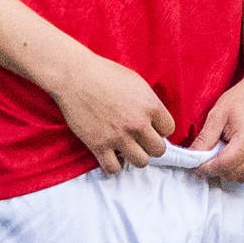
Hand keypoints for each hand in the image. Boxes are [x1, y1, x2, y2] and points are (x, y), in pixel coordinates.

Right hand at [50, 53, 175, 174]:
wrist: (75, 76)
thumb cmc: (105, 74)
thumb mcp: (136, 83)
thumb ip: (148, 102)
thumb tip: (154, 118)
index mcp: (150, 106)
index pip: (169, 129)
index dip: (160, 129)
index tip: (150, 127)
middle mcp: (138, 124)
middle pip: (159, 150)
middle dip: (151, 145)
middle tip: (140, 140)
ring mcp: (118, 136)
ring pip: (141, 162)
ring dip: (136, 157)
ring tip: (127, 149)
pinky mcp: (98, 145)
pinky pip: (114, 168)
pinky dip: (114, 165)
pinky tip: (111, 155)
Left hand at [192, 70, 243, 185]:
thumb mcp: (218, 114)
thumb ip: (204, 139)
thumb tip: (191, 159)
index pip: (223, 167)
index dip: (206, 168)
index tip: (199, 164)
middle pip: (234, 175)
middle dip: (220, 168)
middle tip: (218, 151)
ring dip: (235, 171)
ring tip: (235, 151)